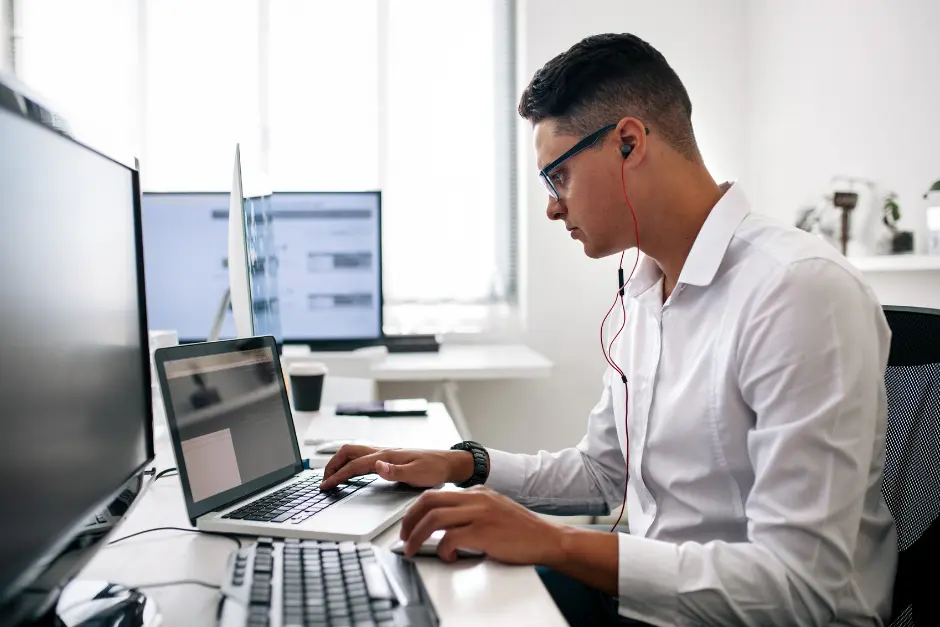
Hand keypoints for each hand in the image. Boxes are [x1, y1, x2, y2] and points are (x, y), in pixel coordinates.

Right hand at [319, 445, 472, 490]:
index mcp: (387, 456)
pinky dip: (350, 462)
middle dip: (332, 464)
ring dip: (339, 461)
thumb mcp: (417, 474)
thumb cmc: (435, 469)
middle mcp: (383, 451)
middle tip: (324, 480)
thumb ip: (396, 472)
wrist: (449, 463)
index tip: (325, 486)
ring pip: (354, 451)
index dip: (338, 476)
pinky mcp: (389, 457)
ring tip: (331, 475)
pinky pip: (362, 456)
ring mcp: (385, 453)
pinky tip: (350, 471)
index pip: (355, 465)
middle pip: (348, 451)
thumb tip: (376, 466)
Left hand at [399, 486, 565, 563]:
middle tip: (404, 537)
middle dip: (409, 520)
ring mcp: (480, 514)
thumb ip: (472, 510)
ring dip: (417, 536)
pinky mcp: (484, 532)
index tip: (409, 524)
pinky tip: (448, 557)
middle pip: (429, 501)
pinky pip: (450, 539)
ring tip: (413, 549)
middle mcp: (476, 498)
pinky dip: (442, 550)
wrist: (547, 539)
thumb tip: (445, 524)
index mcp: (477, 492)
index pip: (436, 495)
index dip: (416, 511)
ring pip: (434, 518)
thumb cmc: (523, 530)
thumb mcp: (494, 510)